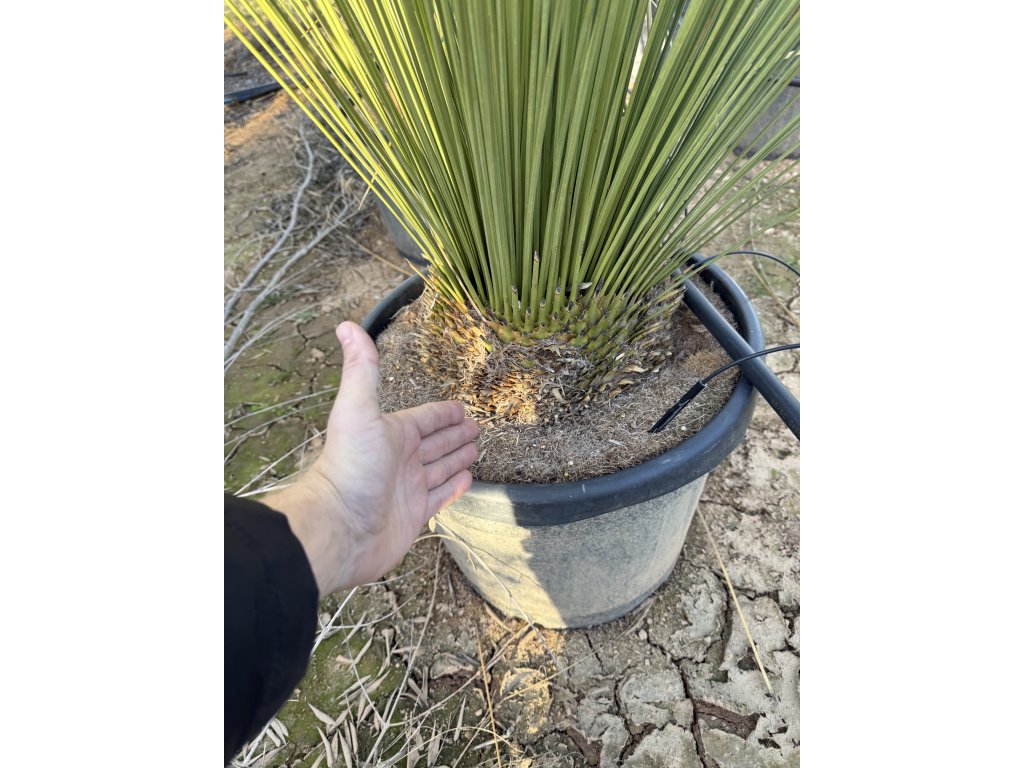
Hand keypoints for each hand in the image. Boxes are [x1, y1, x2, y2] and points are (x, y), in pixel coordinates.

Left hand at [265, 321, 477, 595]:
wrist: (339, 527)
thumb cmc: (349, 468)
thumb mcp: (357, 410)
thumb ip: (361, 369)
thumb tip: (347, 325)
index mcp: (391, 434)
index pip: (425, 418)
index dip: (443, 413)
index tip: (461, 408)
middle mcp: (400, 460)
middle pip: (434, 443)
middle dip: (454, 434)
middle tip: (476, 428)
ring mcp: (407, 489)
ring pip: (438, 469)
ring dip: (456, 459)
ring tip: (475, 451)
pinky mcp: (413, 517)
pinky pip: (439, 498)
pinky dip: (453, 488)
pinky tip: (467, 480)